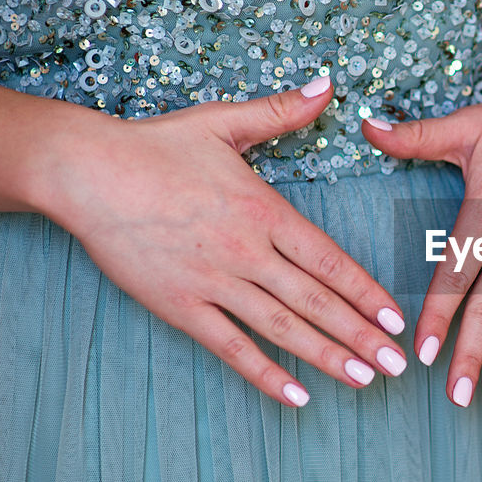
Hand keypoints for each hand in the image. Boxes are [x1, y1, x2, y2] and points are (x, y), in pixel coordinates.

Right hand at [37, 76, 407, 406]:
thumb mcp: (223, 122)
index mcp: (264, 211)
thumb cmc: (155, 146)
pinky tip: (297, 395)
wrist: (84, 172)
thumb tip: (328, 86)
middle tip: (397, 365)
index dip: (366, 292)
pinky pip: (229, 346)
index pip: (329, 260)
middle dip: (361, 335)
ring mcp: (212, 282)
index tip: (396, 318)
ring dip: (326, 356)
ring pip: (282, 328)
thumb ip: (282, 112)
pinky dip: (264, 373)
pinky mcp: (179, 305)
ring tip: (363, 380)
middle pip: (315, 301)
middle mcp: (246, 252)